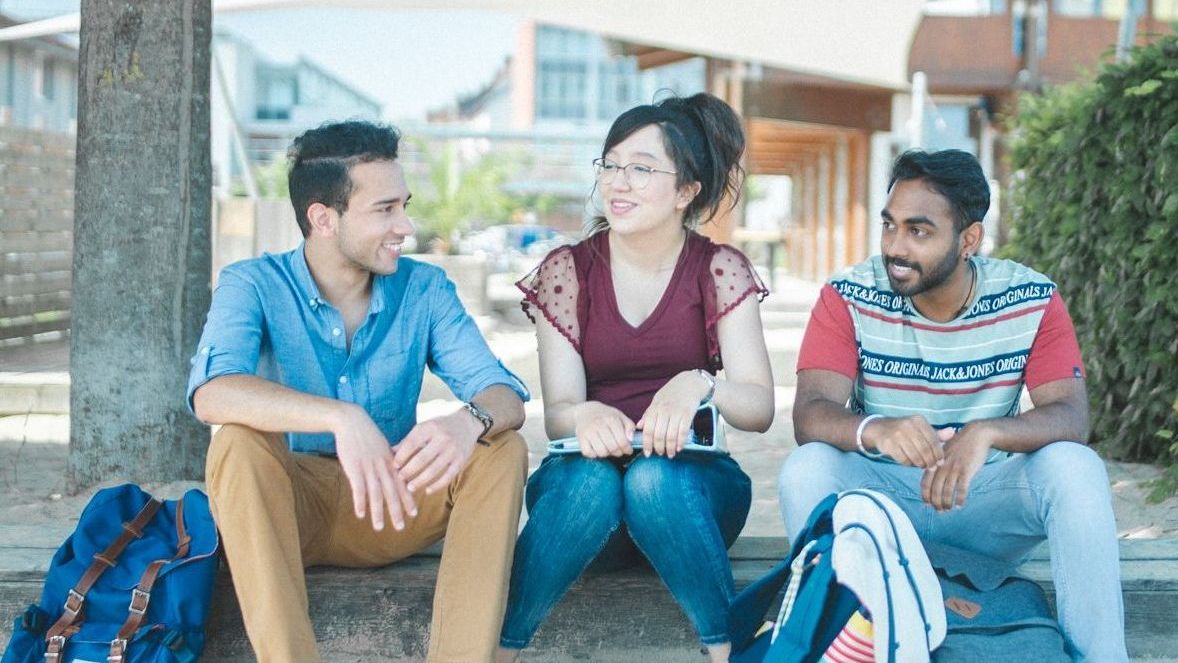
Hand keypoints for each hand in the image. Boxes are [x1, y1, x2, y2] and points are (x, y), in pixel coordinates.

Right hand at [332, 403, 415, 531]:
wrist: (352, 421)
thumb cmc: (367, 435)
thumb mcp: (382, 447)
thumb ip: (389, 461)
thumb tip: (395, 472)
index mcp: (391, 463)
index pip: (402, 484)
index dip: (408, 499)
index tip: (414, 514)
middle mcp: (383, 467)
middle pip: (392, 493)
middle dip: (396, 511)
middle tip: (400, 528)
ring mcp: (369, 468)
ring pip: (376, 494)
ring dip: (378, 512)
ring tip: (379, 528)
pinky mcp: (354, 468)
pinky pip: (358, 488)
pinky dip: (360, 502)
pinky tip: (361, 515)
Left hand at [394, 409, 481, 495]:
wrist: (467, 424)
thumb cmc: (440, 427)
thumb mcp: (424, 427)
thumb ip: (408, 440)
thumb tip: (390, 452)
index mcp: (430, 428)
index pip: (412, 443)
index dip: (401, 456)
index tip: (394, 466)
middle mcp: (442, 438)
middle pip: (422, 458)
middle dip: (409, 470)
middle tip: (400, 478)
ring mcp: (453, 450)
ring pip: (434, 470)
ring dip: (420, 481)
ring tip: (410, 488)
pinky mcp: (461, 460)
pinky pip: (448, 476)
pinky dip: (437, 485)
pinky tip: (427, 491)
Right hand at [573, 402, 635, 457]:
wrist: (585, 411)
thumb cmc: (605, 415)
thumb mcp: (620, 416)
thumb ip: (629, 426)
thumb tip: (631, 439)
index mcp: (611, 419)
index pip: (622, 441)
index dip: (627, 449)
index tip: (628, 450)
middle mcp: (599, 425)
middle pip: (612, 448)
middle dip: (618, 452)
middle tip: (619, 450)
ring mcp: (588, 431)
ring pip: (601, 452)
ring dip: (607, 454)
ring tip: (608, 448)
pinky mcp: (580, 438)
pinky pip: (588, 453)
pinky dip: (594, 454)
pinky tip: (597, 449)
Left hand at [637, 371, 709, 458]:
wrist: (691, 382)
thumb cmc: (672, 392)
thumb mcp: (657, 400)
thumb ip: (648, 413)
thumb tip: (639, 426)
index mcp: (655, 408)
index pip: (647, 429)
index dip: (646, 444)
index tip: (647, 453)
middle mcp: (664, 410)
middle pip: (658, 435)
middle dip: (658, 448)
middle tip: (660, 454)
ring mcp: (676, 412)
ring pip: (670, 435)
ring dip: (669, 448)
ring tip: (670, 454)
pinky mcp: (688, 413)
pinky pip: (683, 431)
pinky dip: (680, 442)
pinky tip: (679, 448)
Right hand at [861, 415, 944, 468]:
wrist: (879, 429)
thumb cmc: (905, 431)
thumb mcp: (920, 429)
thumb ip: (936, 434)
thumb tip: (953, 432)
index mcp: (918, 420)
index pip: (933, 440)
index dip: (938, 453)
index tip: (940, 462)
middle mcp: (908, 425)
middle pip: (925, 449)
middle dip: (930, 461)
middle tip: (932, 467)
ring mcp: (897, 434)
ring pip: (914, 456)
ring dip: (920, 464)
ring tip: (921, 465)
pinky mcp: (888, 443)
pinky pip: (903, 459)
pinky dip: (908, 463)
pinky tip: (909, 462)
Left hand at [921, 424, 993, 510]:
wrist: (976, 435)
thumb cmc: (959, 445)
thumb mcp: (943, 452)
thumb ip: (936, 464)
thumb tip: (933, 480)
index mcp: (934, 462)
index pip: (925, 483)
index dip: (925, 495)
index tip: (927, 505)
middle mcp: (942, 466)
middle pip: (935, 490)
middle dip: (936, 503)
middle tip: (940, 511)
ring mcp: (953, 469)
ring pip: (947, 492)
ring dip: (947, 503)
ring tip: (948, 510)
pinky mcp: (966, 471)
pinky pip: (961, 489)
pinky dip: (960, 499)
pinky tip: (960, 505)